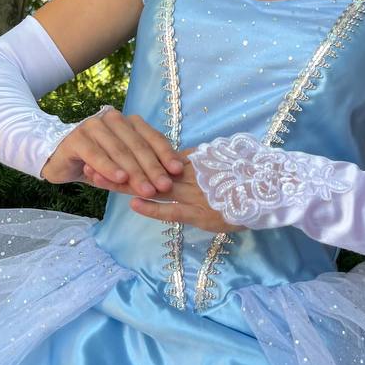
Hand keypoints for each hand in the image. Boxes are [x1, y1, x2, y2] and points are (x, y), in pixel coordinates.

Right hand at [41, 108, 186, 193]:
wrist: (62, 162)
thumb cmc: (99, 165)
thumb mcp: (125, 167)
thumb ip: (144, 167)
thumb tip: (174, 175)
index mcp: (128, 122)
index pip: (152, 137)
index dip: (166, 154)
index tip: (178, 171)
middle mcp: (112, 119)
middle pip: (137, 145)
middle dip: (153, 168)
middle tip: (164, 187)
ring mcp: (93, 126)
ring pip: (119, 151)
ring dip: (134, 171)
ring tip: (146, 189)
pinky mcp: (76, 138)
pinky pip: (96, 154)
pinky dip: (109, 167)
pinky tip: (120, 178)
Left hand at [82, 145, 245, 234]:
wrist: (276, 190)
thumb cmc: (250, 180)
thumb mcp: (221, 166)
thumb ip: (200, 163)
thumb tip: (180, 159)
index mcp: (192, 165)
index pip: (153, 158)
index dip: (127, 155)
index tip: (104, 151)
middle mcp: (189, 177)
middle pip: (144, 170)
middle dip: (115, 168)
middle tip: (88, 164)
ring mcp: (194, 194)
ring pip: (152, 187)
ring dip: (124, 185)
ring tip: (97, 180)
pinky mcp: (202, 214)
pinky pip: (174, 211)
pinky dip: (154, 208)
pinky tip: (134, 204)